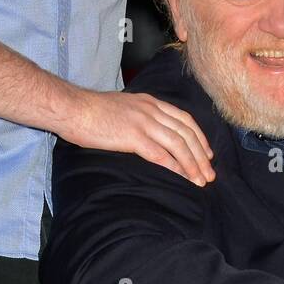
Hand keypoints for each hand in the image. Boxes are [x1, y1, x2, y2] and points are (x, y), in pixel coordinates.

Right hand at [61, 89, 215, 185]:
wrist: (72, 108)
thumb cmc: (91, 111)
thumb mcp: (123, 107)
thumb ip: (139, 116)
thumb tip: (148, 132)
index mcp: (150, 102)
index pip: (184, 119)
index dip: (199, 137)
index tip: (207, 153)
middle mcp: (151, 110)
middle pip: (186, 133)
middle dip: (201, 155)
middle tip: (210, 173)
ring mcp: (143, 123)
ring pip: (178, 145)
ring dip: (193, 164)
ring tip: (201, 180)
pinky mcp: (133, 137)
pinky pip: (161, 154)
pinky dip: (175, 167)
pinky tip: (182, 178)